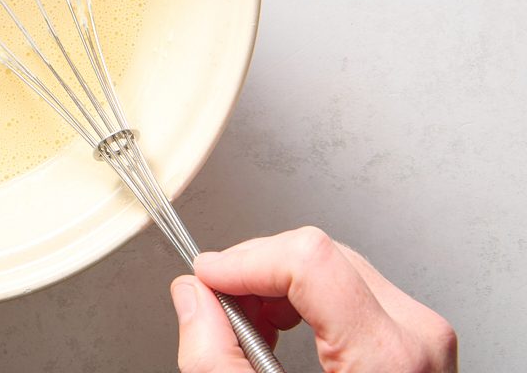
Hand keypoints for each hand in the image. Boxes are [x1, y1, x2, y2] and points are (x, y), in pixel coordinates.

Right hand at [170, 226, 455, 372]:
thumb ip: (214, 356)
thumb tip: (192, 298)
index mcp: (387, 358)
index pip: (308, 259)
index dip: (245, 260)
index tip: (208, 277)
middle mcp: (416, 337)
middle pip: (317, 254)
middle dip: (255, 275)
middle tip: (221, 312)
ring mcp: (421, 335)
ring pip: (331, 264)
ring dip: (276, 287)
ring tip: (251, 330)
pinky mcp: (413, 337)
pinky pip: (349, 285)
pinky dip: (303, 299)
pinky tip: (281, 333)